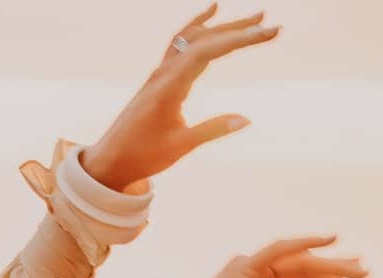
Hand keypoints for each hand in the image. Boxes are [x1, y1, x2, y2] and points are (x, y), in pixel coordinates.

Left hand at [81, 3, 277, 191]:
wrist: (111, 158)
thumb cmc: (143, 156)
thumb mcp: (180, 146)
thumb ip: (212, 130)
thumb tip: (246, 119)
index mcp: (168, 87)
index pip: (208, 52)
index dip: (239, 39)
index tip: (267, 33)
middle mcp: (163, 72)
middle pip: (204, 39)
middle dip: (239, 30)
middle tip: (271, 25)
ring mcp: (160, 71)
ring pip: (193, 38)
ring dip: (223, 25)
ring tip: (253, 17)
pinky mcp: (159, 76)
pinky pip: (179, 42)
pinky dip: (197, 25)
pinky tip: (211, 13)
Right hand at [169, 235, 372, 277]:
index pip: (299, 275)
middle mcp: (251, 268)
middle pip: (303, 266)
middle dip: (337, 272)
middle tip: (369, 277)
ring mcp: (246, 265)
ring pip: (297, 260)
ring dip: (330, 264)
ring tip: (362, 270)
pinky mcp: (243, 269)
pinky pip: (279, 251)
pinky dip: (304, 244)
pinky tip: (331, 240)